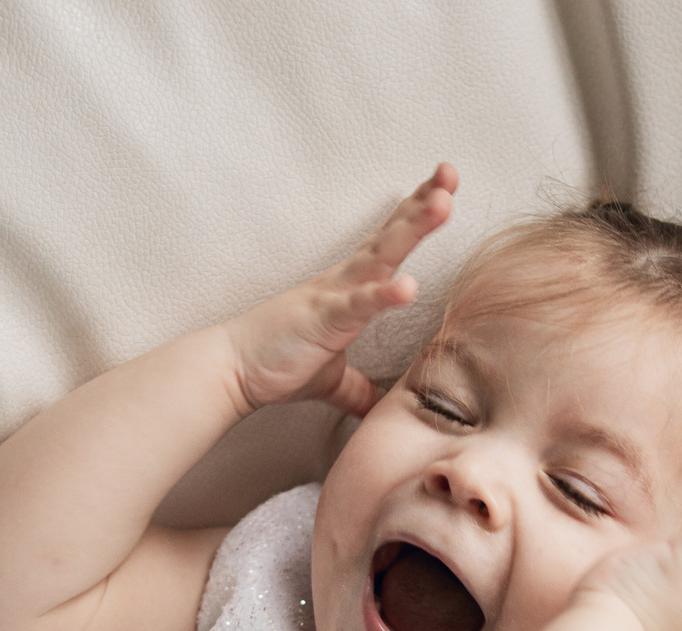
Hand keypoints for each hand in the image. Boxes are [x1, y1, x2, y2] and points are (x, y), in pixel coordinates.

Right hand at [220, 163, 456, 418]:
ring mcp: (333, 296)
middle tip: (450, 172)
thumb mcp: (330, 379)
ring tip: (442, 203)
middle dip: (423, 203)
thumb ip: (356, 388)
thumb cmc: (277, 364)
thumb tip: (376, 407)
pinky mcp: (322, 319)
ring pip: (381, 256)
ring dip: (412, 228)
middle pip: (391, 235)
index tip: (444, 187)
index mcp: (349, 288)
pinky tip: (408, 286)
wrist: (231, 371)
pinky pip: (357, 305)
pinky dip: (382, 295)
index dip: (416, 213)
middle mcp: (343, 281)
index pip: (389, 243)